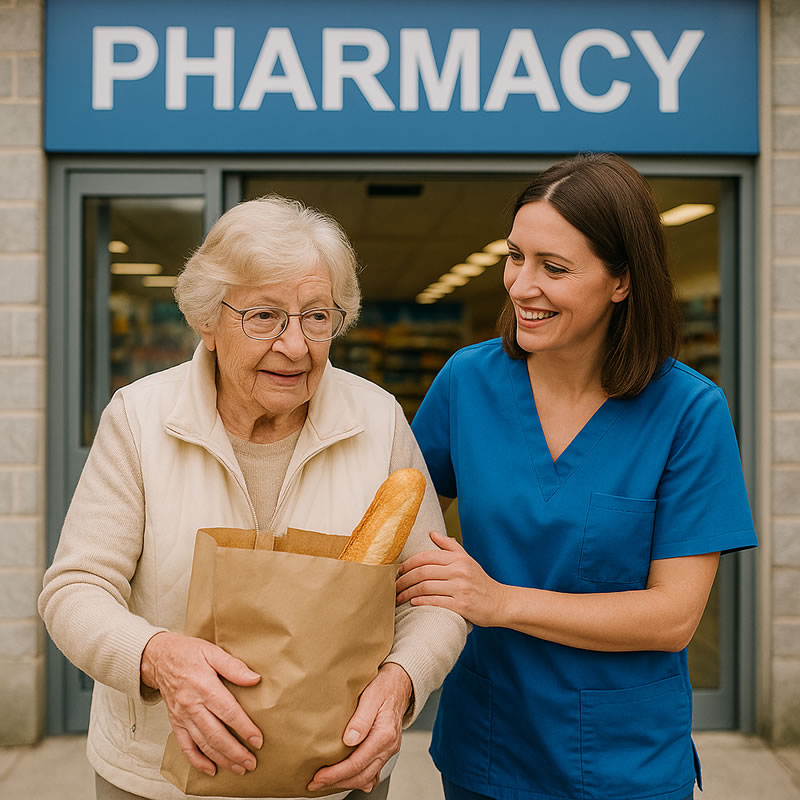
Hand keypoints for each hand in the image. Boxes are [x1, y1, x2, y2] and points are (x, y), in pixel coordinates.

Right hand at [140, 631, 261, 776]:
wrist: (159, 658)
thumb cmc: (188, 653)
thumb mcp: (212, 651)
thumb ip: (234, 666)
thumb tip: (255, 679)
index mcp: (204, 687)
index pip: (228, 712)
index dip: (244, 728)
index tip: (258, 740)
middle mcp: (192, 705)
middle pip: (216, 734)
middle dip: (235, 751)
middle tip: (251, 762)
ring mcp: (183, 717)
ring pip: (203, 744)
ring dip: (222, 759)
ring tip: (238, 768)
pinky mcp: (176, 723)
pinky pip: (185, 747)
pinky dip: (197, 761)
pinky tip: (211, 769)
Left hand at [307, 662, 411, 792]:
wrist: (399, 683)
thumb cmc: (384, 686)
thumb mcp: (371, 695)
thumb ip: (361, 718)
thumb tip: (349, 739)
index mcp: (385, 734)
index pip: (357, 763)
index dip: (336, 773)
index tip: (318, 777)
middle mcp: (389, 747)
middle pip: (361, 776)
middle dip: (336, 782)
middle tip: (315, 783)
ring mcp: (388, 751)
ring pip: (367, 778)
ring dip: (346, 783)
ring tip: (326, 782)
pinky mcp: (384, 751)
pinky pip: (372, 773)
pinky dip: (357, 779)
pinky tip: (344, 777)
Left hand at [395, 531, 508, 626]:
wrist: (500, 602)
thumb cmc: (480, 581)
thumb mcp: (468, 560)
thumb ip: (450, 546)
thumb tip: (432, 533)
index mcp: (458, 559)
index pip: (426, 557)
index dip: (408, 563)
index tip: (398, 570)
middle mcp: (459, 571)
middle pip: (422, 572)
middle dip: (404, 579)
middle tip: (394, 586)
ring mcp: (461, 588)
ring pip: (425, 587)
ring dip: (408, 593)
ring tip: (398, 597)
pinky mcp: (461, 606)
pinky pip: (435, 602)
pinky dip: (420, 602)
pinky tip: (413, 603)